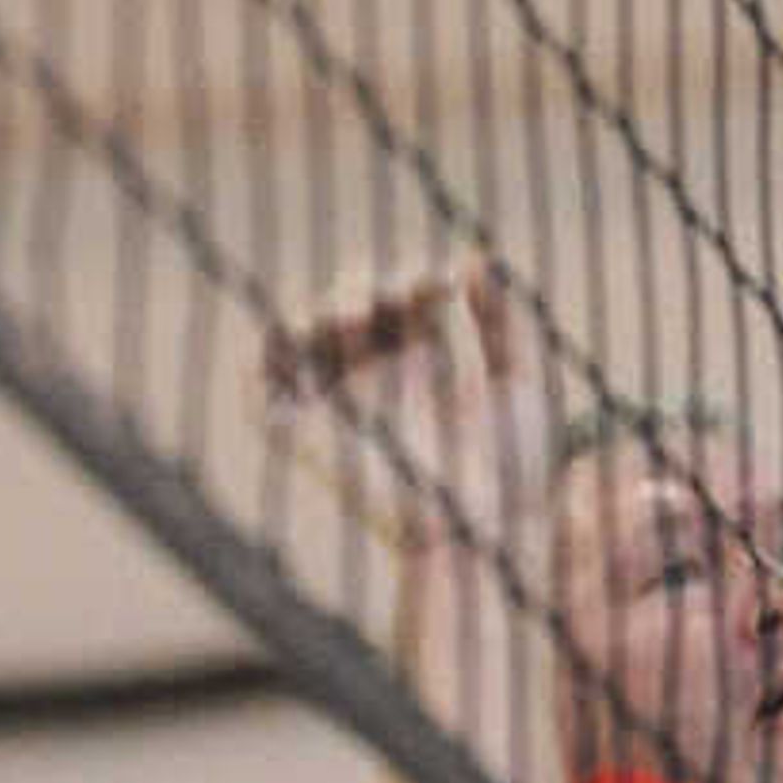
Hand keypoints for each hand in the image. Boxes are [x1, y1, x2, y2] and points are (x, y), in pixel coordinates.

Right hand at [261, 259, 552, 679]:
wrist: (486, 523)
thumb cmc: (514, 467)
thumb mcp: (524, 381)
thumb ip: (508, 320)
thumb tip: (476, 259)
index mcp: (424, 361)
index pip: (400, 296)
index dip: (415, 279)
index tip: (445, 286)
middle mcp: (374, 377)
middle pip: (350, 302)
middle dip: (371, 285)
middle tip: (402, 294)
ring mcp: (336, 402)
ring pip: (305, 330)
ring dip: (325, 306)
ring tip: (361, 311)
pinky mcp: (299, 433)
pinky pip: (258, 385)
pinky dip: (267, 350)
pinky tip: (304, 330)